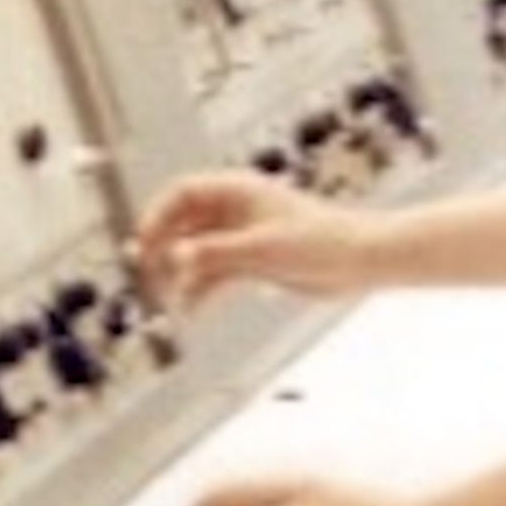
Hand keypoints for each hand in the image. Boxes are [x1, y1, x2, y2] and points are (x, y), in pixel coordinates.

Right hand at [134, 169, 372, 313]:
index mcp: (238, 191)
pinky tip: (191, 314)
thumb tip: (175, 258)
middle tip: (146, 274)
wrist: (360, 261)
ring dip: (181, 276)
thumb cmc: (320, 242)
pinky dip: (201, 292)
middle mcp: (236, 211)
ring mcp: (242, 237)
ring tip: (169, 301)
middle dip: (163, 248)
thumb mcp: (263, 249)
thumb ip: (216, 253)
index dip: (158, 214)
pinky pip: (215, 275)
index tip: (145, 243)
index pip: (183, 193)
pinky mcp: (253, 262)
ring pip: (197, 253)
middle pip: (183, 223)